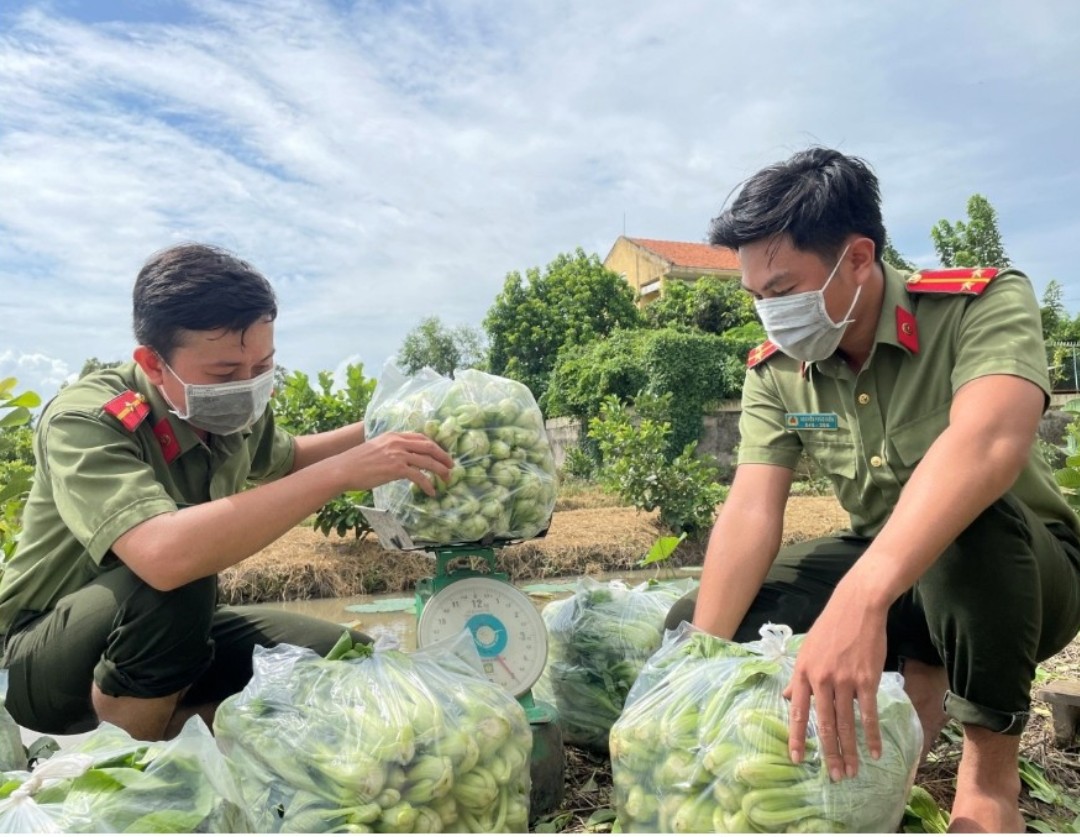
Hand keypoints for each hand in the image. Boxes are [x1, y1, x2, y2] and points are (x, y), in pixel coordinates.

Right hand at [342, 431, 453, 495]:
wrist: (343, 469)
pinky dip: (428, 484)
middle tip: (451, 466)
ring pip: (428, 461)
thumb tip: (403, 459)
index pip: (421, 437)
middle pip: (429, 446)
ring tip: (447, 480)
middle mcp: (398, 442)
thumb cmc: (356, 462)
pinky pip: (419, 476)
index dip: (435, 446)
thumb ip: (391, 449)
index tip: (441, 454)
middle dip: (443, 456)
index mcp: (394, 435)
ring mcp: (398, 454)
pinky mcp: (396, 468)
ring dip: (441, 471)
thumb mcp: (376, 447)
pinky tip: (431, 492)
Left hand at [782, 585, 887, 782]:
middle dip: (828, 753)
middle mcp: (820, 679)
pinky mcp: (866, 679)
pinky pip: (868, 713)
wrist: (857, 606)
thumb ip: (799, 678)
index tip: (796, 759)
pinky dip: (872, 735)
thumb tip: (789, 698)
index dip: (796, 737)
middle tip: (834, 776)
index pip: (797, 712)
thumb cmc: (831, 628)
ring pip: (846, 723)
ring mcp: (844, 680)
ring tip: (852, 771)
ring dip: (850, 750)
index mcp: (802, 672)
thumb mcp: (806, 650)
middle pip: (823, 724)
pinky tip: (875, 752)